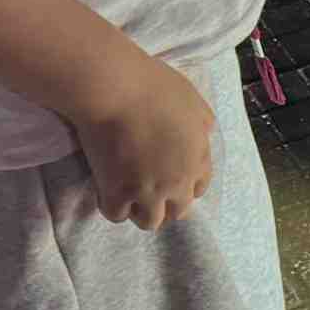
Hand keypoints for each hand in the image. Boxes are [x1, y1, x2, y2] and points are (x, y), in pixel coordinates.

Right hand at [69, 53, 214, 229]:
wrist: (116, 88)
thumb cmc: (155, 87)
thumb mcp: (194, 102)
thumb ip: (201, 123)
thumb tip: (202, 134)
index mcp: (198, 160)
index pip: (198, 189)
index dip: (184, 187)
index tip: (170, 182)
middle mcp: (178, 182)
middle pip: (178, 212)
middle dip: (165, 204)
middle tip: (146, 191)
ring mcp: (148, 191)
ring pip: (150, 221)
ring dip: (140, 211)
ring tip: (127, 196)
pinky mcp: (117, 192)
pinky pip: (116, 215)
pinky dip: (112, 206)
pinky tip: (106, 192)